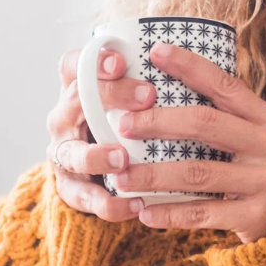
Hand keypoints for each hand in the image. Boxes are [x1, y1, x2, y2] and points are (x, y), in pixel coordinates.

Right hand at [46, 47, 157, 222]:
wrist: (96, 174)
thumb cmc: (123, 127)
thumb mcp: (131, 103)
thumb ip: (149, 87)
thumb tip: (201, 69)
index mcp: (77, 90)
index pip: (74, 65)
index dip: (93, 61)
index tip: (121, 61)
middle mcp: (64, 118)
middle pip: (75, 100)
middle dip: (110, 96)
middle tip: (147, 96)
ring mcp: (63, 154)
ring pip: (71, 153)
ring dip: (96, 155)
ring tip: (121, 159)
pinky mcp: (69, 188)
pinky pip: (84, 197)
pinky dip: (108, 204)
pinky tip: (135, 205)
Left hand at [115, 43, 265, 243]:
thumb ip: (235, 120)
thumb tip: (178, 92)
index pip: (226, 86)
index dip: (191, 67)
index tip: (157, 52)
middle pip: (205, 125)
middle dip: (158, 122)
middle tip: (124, 125)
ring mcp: (265, 184)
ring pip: (196, 173)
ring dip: (153, 175)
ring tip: (121, 177)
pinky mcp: (255, 218)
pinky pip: (203, 215)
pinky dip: (170, 213)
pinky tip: (145, 213)